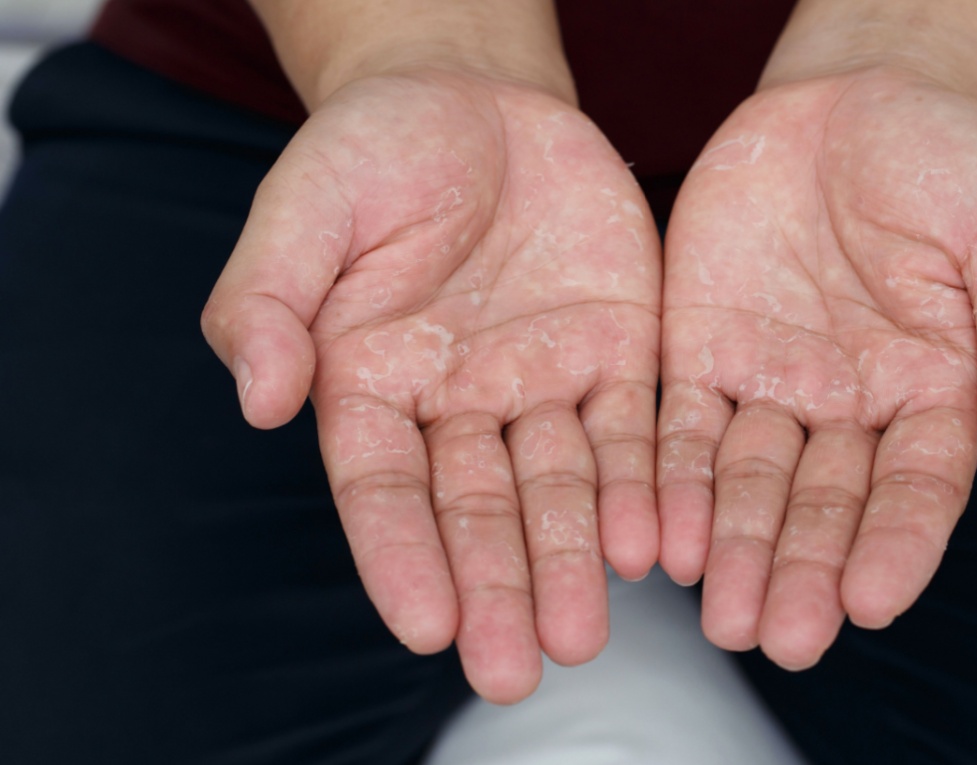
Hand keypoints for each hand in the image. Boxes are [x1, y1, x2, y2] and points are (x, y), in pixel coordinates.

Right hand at [202, 70, 660, 701]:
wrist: (478, 96)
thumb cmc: (375, 148)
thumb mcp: (304, 206)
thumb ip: (269, 300)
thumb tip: (263, 403)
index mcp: (371, 385)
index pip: (385, 489)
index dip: (404, 556)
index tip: (427, 626)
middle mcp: (460, 405)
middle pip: (480, 510)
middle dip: (497, 588)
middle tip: (516, 669)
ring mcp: (543, 384)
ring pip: (561, 487)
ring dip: (573, 561)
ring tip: (583, 634)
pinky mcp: (617, 353)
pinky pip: (633, 430)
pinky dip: (642, 487)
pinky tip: (650, 544)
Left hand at [658, 69, 976, 668]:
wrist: (854, 93)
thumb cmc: (951, 160)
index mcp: (936, 394)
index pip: (917, 490)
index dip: (896, 546)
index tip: (871, 603)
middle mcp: (849, 408)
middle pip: (823, 505)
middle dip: (802, 571)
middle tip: (779, 639)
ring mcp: (771, 382)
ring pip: (747, 482)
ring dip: (731, 548)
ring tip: (715, 615)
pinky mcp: (701, 350)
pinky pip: (678, 425)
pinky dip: (667, 481)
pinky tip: (657, 536)